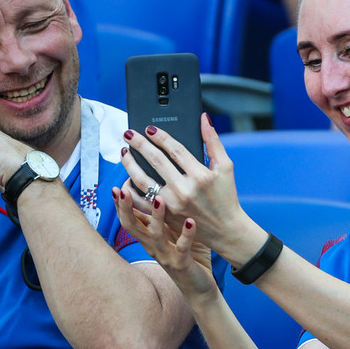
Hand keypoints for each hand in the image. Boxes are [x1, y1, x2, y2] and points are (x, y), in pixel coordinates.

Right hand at [113, 187, 218, 301]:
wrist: (198, 287)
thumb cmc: (188, 253)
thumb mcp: (172, 231)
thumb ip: (166, 214)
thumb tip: (163, 188)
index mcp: (148, 237)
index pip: (129, 219)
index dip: (120, 205)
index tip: (115, 187)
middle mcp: (152, 246)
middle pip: (132, 226)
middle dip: (125, 208)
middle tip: (123, 190)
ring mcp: (166, 255)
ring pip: (155, 235)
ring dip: (156, 217)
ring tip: (159, 199)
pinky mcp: (181, 263)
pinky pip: (182, 247)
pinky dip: (187, 234)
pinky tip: (191, 221)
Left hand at [120, 114, 255, 259]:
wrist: (225, 230)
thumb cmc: (226, 196)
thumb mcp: (225, 167)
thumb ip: (213, 141)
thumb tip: (203, 118)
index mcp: (200, 176)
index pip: (175, 150)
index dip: (160, 137)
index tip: (149, 129)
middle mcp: (185, 190)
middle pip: (156, 162)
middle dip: (139, 145)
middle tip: (129, 133)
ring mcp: (172, 205)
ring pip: (143, 181)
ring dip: (130, 164)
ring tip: (124, 152)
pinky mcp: (164, 217)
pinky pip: (141, 202)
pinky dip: (130, 190)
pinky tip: (125, 178)